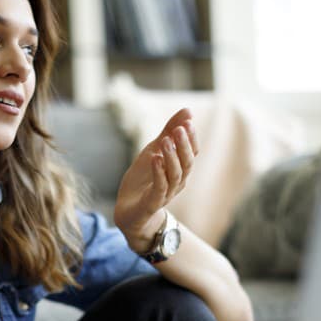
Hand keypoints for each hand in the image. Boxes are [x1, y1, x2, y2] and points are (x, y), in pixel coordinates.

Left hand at [114, 108, 198, 252]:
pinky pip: (160, 187)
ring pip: (176, 174)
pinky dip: (159, 172)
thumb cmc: (144, 180)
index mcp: (180, 168)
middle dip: (184, 145)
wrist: (129, 210)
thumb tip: (188, 110)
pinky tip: (155, 158)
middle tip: (180, 128)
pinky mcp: (153, 203)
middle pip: (187, 163)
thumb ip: (168, 132)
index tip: (187, 121)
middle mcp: (177, 181)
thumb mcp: (154, 150)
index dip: (191, 138)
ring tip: (166, 140)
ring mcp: (166, 193)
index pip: (192, 152)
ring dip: (172, 156)